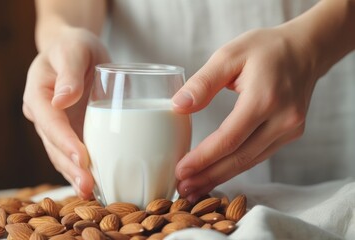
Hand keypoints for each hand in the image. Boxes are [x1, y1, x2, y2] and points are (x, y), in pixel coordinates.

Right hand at [23, 27, 109, 198]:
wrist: (75, 51)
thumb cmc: (74, 46)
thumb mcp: (73, 49)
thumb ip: (69, 72)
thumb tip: (62, 98)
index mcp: (38, 93)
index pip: (49, 121)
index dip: (64, 141)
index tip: (82, 158)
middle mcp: (43, 114)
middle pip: (53, 145)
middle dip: (70, 167)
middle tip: (89, 186)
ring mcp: (57, 126)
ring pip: (62, 155)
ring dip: (76, 175)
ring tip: (92, 192)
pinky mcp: (71, 132)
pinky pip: (75, 153)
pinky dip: (84, 169)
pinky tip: (97, 184)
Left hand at [173, 27, 317, 201]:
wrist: (304, 49)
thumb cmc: (264, 49)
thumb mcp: (229, 55)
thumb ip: (203, 83)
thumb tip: (177, 107)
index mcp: (264, 99)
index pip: (229, 139)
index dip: (203, 158)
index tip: (181, 171)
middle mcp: (282, 119)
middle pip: (240, 157)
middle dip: (208, 175)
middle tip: (183, 189)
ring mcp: (290, 129)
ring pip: (250, 161)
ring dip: (220, 176)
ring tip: (194, 188)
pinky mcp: (290, 133)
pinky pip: (259, 155)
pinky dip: (236, 167)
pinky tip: (217, 173)